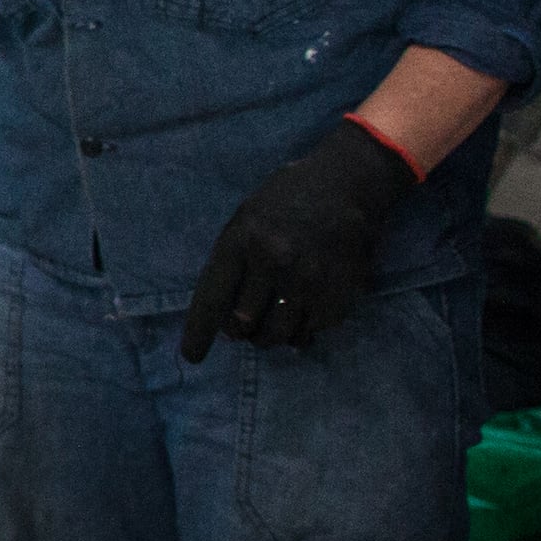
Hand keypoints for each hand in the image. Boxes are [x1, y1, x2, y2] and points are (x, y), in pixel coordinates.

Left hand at [182, 118, 415, 360]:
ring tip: (272, 324)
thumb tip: (227, 316)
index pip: (212, 298)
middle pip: (243, 324)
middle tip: (245, 325)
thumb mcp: (248, 217)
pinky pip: (311, 331)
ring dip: (271, 336)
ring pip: (278, 335)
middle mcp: (272, 261)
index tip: (192, 357)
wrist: (347, 183)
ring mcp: (307, 279)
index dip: (199, 332)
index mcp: (242, 239)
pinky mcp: (338, 292)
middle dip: (240, 331)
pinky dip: (303, 330)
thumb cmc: (289, 198)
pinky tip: (303, 311)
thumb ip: (234, 261)